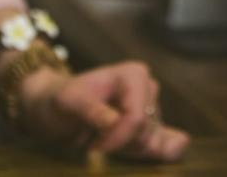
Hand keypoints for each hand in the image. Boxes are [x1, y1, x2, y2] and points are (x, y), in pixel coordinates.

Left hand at [20, 62, 189, 160]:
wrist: (56, 111)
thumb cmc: (60, 102)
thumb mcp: (67, 103)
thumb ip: (90, 110)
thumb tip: (114, 120)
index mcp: (134, 75)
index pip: (137, 118)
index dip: (116, 138)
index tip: (92, 148)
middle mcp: (148, 88)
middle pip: (145, 132)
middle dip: (119, 145)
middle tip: (93, 145)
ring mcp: (152, 108)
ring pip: (149, 142)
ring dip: (125, 150)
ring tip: (101, 141)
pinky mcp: (151, 127)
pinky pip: (167, 142)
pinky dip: (165, 150)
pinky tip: (170, 149)